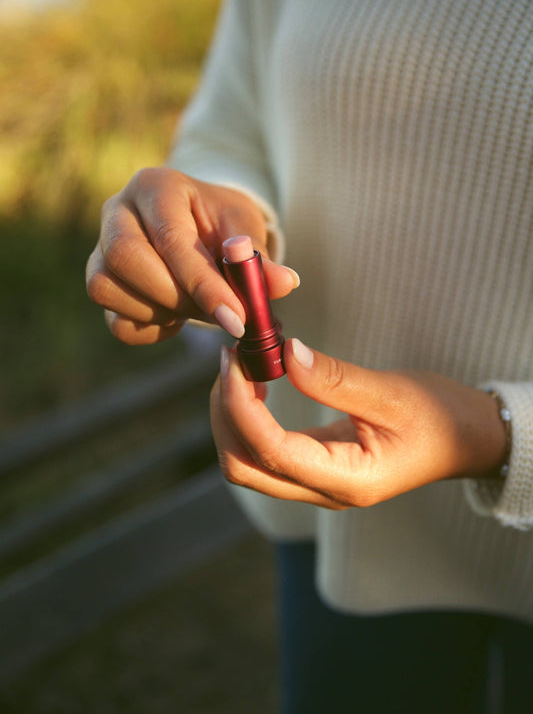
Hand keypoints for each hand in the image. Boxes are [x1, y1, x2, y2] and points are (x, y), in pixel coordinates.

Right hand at [86, 167, 297, 343]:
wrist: (200, 229)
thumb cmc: (223, 224)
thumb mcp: (246, 230)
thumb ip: (259, 258)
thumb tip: (285, 283)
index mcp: (157, 186)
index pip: (170, 237)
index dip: (203, 283)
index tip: (236, 318)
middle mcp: (117, 210)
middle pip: (124, 257)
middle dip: (175, 296)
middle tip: (216, 312)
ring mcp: (99, 247)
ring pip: (106, 288)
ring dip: (160, 311)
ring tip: (196, 307)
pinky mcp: (99, 282)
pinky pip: (115, 320)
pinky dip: (150, 329)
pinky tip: (176, 317)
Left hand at [210, 339, 507, 509]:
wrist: (465, 439)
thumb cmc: (440, 417)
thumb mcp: (393, 394)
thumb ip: (337, 380)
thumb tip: (288, 355)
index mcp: (348, 481)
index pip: (272, 452)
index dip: (242, 407)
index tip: (236, 360)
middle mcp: (325, 491)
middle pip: (243, 467)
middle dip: (225, 414)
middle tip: (231, 359)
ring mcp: (317, 483)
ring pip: (246, 463)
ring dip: (232, 416)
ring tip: (240, 366)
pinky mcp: (314, 466)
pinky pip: (264, 451)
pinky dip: (248, 418)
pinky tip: (255, 383)